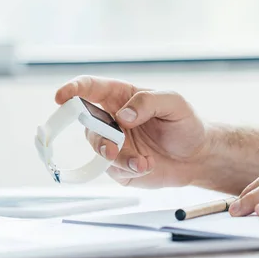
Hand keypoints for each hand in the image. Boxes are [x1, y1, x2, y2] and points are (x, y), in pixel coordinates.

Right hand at [55, 76, 207, 187]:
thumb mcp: (174, 103)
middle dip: (97, 135)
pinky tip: (147, 165)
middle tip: (112, 147)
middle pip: (87, 122)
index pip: (90, 88)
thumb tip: (122, 115)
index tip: (61, 97)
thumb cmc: (185, 124)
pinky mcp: (119, 166)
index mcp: (121, 96)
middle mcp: (112, 119)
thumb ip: (148, 102)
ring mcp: (114, 143)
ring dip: (117, 156)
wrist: (197, 157)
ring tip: (142, 161)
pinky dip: (129, 168)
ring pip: (98, 148)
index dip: (72, 90)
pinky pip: (112, 169)